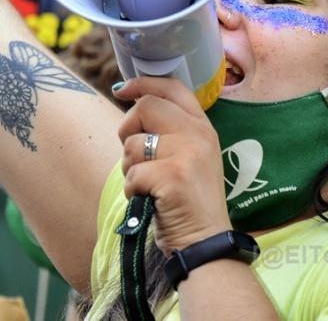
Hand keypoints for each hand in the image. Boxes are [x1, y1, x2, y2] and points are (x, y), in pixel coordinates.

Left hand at [113, 77, 231, 253]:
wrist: (205, 243)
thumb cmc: (188, 203)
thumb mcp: (190, 158)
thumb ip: (170, 132)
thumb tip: (133, 104)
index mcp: (203, 128)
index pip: (173, 88)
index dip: (143, 83)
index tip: (122, 88)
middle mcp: (198, 135)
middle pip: (145, 107)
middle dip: (128, 131)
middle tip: (136, 157)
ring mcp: (187, 154)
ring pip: (132, 144)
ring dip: (130, 168)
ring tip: (149, 186)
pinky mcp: (172, 176)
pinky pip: (131, 174)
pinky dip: (132, 191)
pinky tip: (149, 201)